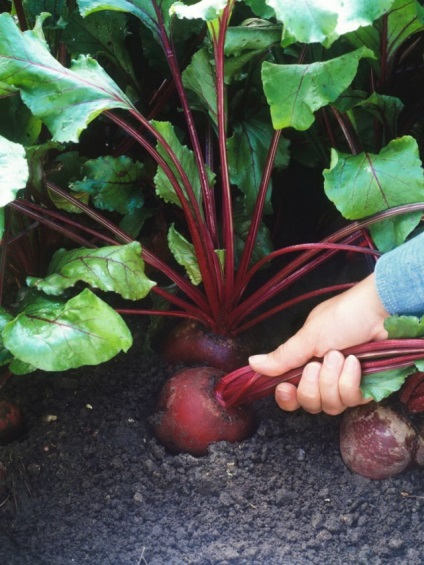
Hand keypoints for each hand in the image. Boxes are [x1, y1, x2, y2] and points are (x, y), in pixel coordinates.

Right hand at [248, 273, 389, 414]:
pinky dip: (350, 381)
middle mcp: (324, 377)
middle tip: (319, 362)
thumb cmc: (344, 316)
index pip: (291, 394)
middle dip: (312, 385)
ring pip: (330, 406)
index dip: (287, 398)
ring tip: (341, 356)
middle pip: (309, 404)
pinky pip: (351, 400)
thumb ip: (282, 357)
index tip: (285, 388)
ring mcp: (345, 384)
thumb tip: (252, 364)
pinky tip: (355, 364)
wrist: (380, 311)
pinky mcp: (366, 389)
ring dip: (332, 379)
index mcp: (307, 363)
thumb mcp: (308, 337)